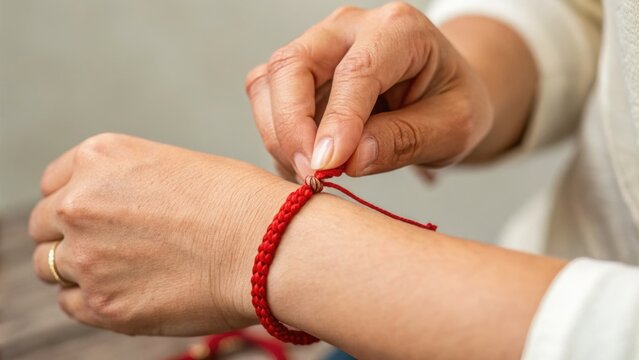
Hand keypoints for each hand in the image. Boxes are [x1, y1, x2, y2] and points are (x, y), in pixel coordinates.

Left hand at [29, 133, 292, 335]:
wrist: (269, 246)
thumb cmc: (241, 202)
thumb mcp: (175, 166)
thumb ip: (128, 184)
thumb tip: (114, 213)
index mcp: (100, 157)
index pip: (53, 184)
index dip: (74, 202)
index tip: (93, 217)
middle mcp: (80, 202)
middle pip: (45, 226)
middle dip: (73, 235)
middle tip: (112, 246)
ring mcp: (87, 257)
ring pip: (52, 267)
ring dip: (81, 269)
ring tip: (127, 270)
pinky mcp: (103, 305)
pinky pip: (73, 304)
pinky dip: (95, 300)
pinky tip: (134, 291)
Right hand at [245, 2, 492, 177]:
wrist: (440, 92)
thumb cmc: (451, 103)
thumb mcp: (452, 127)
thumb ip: (405, 141)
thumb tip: (350, 160)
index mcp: (398, 29)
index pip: (357, 71)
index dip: (338, 121)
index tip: (328, 166)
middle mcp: (348, 29)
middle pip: (292, 65)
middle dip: (291, 125)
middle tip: (311, 174)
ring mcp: (318, 47)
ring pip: (268, 82)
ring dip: (278, 134)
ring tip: (311, 172)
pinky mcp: (299, 72)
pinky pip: (266, 99)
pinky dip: (275, 136)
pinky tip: (304, 161)